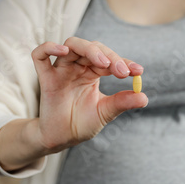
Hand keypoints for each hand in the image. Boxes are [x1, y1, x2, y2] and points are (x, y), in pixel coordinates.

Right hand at [32, 37, 147, 151]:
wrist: (62, 138)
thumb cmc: (82, 123)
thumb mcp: (105, 112)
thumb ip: (122, 102)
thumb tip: (144, 97)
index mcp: (93, 72)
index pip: (109, 59)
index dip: (124, 62)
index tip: (138, 71)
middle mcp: (77, 67)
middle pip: (92, 48)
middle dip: (110, 56)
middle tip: (123, 71)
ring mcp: (61, 70)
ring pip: (72, 45)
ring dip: (89, 49)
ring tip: (103, 63)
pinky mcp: (45, 78)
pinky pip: (40, 55)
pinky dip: (49, 48)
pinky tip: (63, 50)